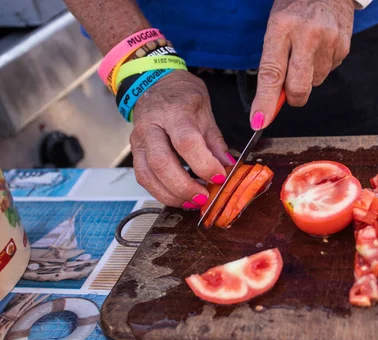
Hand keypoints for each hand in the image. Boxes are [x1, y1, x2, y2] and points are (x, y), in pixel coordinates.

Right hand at [130, 70, 233, 208]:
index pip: (187, 142)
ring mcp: (138, 140)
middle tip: (204, 197)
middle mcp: (151, 126)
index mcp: (174, 111)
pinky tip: (179, 197)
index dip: (204, 164)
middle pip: (161, 162)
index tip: (220, 177)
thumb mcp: (205, 112)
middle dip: (184, 186)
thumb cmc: (183, 97)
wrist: (155, 83)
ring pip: (147, 175)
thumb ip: (215, 142)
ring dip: (171, 194)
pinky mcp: (134, 152)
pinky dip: (161, 192)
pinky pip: (143, 178)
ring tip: (193, 202)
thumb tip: (228, 167)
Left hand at [250, 0, 353, 129]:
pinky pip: (328, 72)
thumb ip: (273, 62)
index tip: (258, 122)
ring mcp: (329, 41)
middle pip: (297, 87)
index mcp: (282, 27)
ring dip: (308, 76)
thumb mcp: (276, 26)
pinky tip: (320, 47)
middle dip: (291, 98)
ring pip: (314, 82)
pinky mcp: (343, 47)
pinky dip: (321, 66)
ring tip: (307, 50)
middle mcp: (307, 35)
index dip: (264, 102)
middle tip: (288, 91)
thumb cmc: (295, 6)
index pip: (271, 73)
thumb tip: (272, 101)